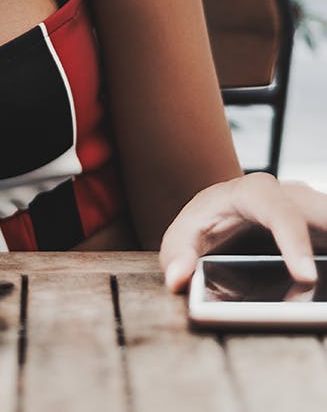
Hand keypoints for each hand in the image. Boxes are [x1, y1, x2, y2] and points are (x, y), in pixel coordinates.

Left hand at [160, 173, 326, 292]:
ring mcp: (313, 210)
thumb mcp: (186, 235)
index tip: (305, 277)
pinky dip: (326, 267)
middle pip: (322, 217)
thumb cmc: (207, 221)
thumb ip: (176, 254)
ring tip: (321, 296)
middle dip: (323, 242)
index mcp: (254, 193)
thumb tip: (177, 279)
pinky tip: (321, 294)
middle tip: (318, 285)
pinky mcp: (323, 228)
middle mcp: (291, 195)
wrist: (226, 212)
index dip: (294, 241)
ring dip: (325, 259)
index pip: (279, 210)